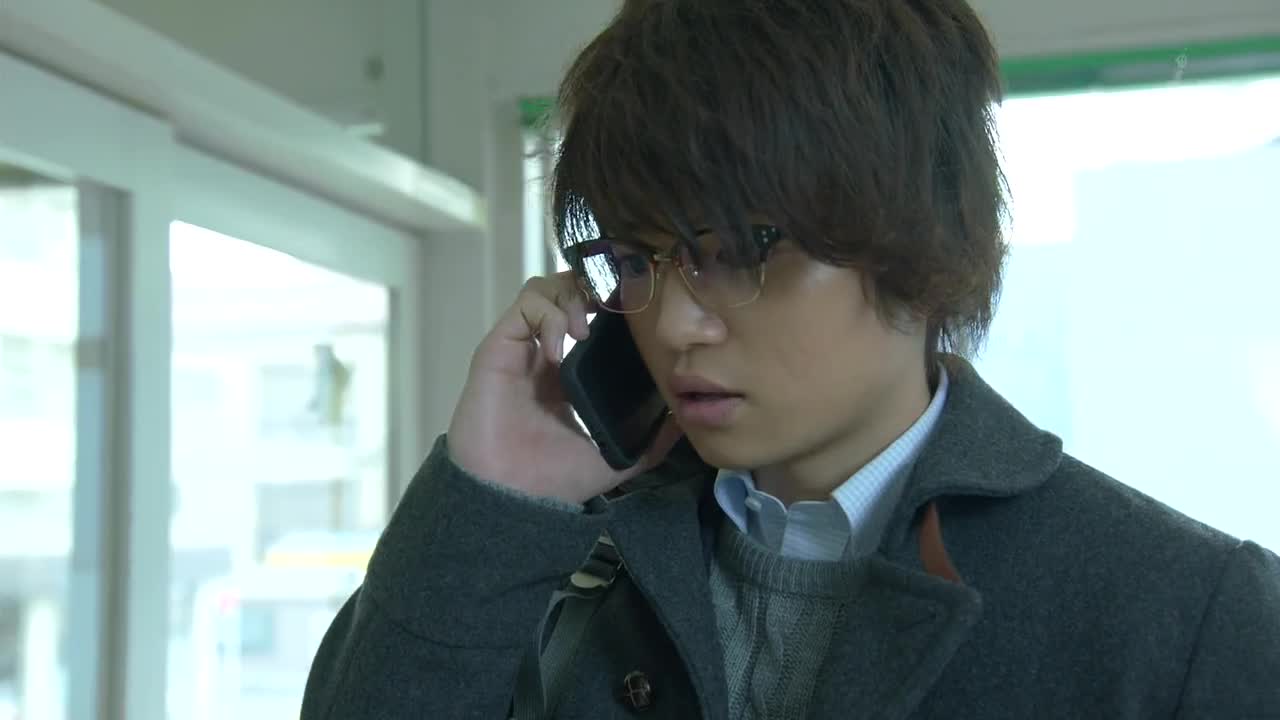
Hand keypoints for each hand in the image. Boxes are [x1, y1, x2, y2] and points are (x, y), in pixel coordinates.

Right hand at [446, 272, 682, 503]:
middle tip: (616, 308)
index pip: (590, 319)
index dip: (613, 306)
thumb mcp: (616, 458)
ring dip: (572, 298)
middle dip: (594, 289)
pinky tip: (562, 346)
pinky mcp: (499, 346)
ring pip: (545, 290)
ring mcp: (521, 348)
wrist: (512, 497)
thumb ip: (651, 440)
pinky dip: (550, 315)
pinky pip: (526, 306)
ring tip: (587, 330)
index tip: (638, 312)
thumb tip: (683, 418)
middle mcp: (544, 354)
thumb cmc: (555, 480)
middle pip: (567, 293)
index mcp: (568, 375)